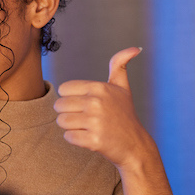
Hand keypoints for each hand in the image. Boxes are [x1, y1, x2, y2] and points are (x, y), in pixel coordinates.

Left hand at [54, 47, 154, 169]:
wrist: (135, 145)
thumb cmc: (125, 114)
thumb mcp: (123, 87)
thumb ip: (120, 65)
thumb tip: (135, 48)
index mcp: (99, 88)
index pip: (63, 89)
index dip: (71, 98)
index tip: (85, 104)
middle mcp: (96, 103)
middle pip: (59, 105)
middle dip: (69, 113)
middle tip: (86, 118)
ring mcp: (95, 122)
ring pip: (61, 121)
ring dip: (70, 126)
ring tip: (86, 127)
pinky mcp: (94, 140)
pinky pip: (68, 137)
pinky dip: (75, 139)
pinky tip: (89, 137)